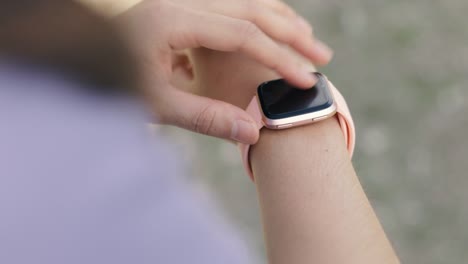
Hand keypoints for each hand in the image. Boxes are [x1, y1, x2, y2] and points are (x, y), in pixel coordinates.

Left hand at [119, 0, 332, 143]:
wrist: (80, 60)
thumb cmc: (111, 85)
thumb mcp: (156, 105)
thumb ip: (206, 118)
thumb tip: (255, 132)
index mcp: (171, 19)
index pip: (242, 33)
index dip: (277, 58)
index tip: (305, 81)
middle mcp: (180, 0)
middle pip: (251, 8)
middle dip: (291, 32)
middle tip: (322, 55)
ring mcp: (182, 0)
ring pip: (244, 1)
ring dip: (278, 20)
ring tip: (308, 41)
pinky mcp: (183, 8)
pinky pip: (230, 6)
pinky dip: (257, 19)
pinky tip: (272, 35)